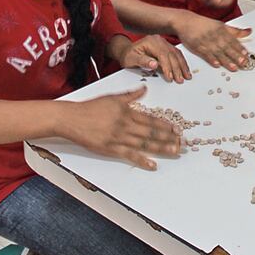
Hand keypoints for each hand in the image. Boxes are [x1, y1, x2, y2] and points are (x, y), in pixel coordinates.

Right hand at [61, 86, 181, 170]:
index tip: (177, 129)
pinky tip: (153, 165)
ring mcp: (119, 138)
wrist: (72, 118)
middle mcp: (126, 125)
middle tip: (183, 142)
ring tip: (175, 152)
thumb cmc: (91, 107)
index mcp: (127, 112)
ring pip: (144, 144)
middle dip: (168, 138)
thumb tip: (145, 89)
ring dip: (161, 148)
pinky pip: (130, 155)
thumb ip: (131, 96)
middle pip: (151, 133)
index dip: (165, 125)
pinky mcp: (111, 149)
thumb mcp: (113, 98)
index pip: (151, 119)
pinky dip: (142, 160)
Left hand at [117, 35, 190, 83]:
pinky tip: (185, 69)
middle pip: (171, 54)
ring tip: (186, 76)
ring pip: (176, 54)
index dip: (167, 66)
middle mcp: (159, 40)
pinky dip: (181, 62)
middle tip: (180, 80)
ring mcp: (164, 43)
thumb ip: (143, 61)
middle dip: (177, 68)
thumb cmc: (128, 56)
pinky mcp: (166, 47)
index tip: (170, 77)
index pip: (162, 54)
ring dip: (182, 66)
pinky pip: (176, 54)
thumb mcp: (131, 59)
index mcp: (151, 41)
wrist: (127, 51)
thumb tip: (155, 64)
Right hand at [175, 12, 249, 70]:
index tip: (246, 54)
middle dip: (236, 55)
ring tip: (234, 67)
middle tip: (244, 63)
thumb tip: (249, 31)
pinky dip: (211, 59)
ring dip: (226, 61)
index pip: (233, 40)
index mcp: (221, 30)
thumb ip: (235, 31)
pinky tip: (217, 64)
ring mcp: (206, 42)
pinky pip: (205, 54)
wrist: (186, 21)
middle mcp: (215, 36)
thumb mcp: (221, 25)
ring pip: (218, 52)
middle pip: (227, 47)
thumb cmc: (204, 24)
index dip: (240, 47)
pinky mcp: (197, 47)